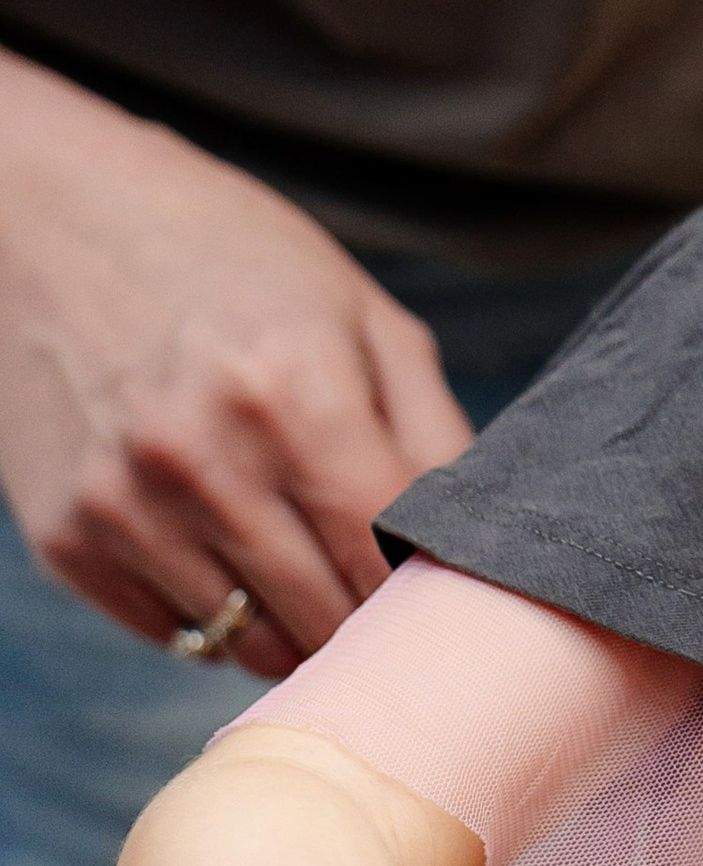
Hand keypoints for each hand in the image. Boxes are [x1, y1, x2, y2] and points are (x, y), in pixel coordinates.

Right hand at [0, 58, 471, 673]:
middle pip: (325, 615)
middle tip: (386, 597)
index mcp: (294, 392)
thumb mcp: (360, 314)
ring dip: (296, 629)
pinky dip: (217, 619)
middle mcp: (202, 458)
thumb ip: (436, 432)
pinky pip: (173, 633)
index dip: (428, 590)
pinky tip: (228, 555)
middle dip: (370, 620)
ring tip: (309, 569)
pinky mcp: (66, 538)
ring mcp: (122, 505)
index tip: (446, 594)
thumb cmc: (234, 261)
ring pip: (250, 644)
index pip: (387, 556)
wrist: (52, 220)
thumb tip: (486, 545)